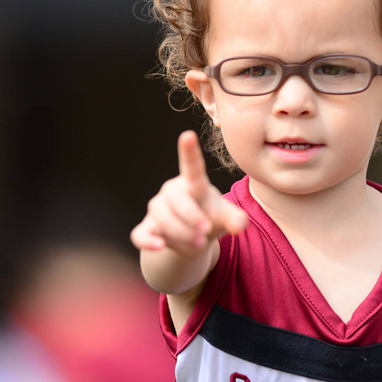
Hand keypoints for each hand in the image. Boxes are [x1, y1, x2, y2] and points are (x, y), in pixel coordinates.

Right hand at [130, 130, 247, 253]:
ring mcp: (157, 210)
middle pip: (177, 201)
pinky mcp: (147, 228)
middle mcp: (172, 192)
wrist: (194, 239)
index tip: (188, 135)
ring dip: (182, 235)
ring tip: (198, 244)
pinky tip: (159, 246)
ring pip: (163, 221)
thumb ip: (235, 219)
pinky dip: (149, 241)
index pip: (192, 167)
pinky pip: (140, 234)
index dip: (189, 152)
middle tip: (206, 231)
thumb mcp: (227, 217)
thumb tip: (240, 225)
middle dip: (192, 217)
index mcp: (193, 184)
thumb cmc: (211, 218)